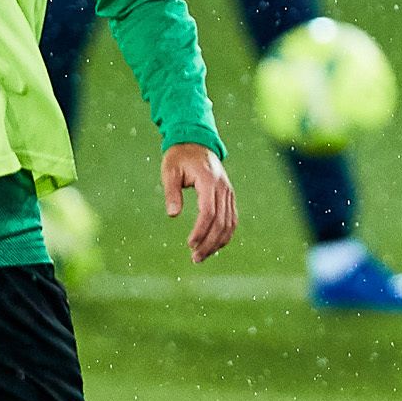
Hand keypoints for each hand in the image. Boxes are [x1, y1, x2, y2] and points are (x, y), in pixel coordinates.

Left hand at [159, 145, 236, 264]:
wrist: (196, 142)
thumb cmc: (179, 157)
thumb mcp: (169, 171)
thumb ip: (172, 193)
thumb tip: (173, 215)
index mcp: (209, 181)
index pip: (209, 212)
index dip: (200, 230)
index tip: (189, 244)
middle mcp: (223, 188)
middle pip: (221, 222)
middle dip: (209, 243)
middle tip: (195, 258)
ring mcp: (229, 192)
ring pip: (229, 223)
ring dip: (218, 242)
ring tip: (202, 256)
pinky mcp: (229, 196)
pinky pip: (231, 219)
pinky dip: (225, 235)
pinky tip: (214, 246)